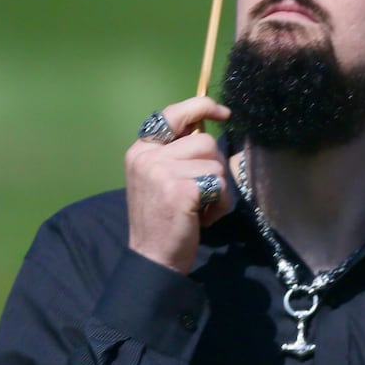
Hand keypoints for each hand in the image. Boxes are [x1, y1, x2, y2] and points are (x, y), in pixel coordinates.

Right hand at [125, 97, 232, 274]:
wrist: (152, 257)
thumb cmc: (162, 219)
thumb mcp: (160, 178)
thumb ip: (176, 153)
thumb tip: (207, 127)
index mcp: (141, 149)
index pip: (173, 114)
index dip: (202, 107)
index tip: (224, 113)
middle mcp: (148, 156)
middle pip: (205, 141)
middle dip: (215, 167)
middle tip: (204, 192)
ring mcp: (162, 172)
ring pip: (216, 164)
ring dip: (220, 189)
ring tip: (202, 208)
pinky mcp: (181, 189)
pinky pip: (220, 185)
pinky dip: (221, 204)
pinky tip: (204, 218)